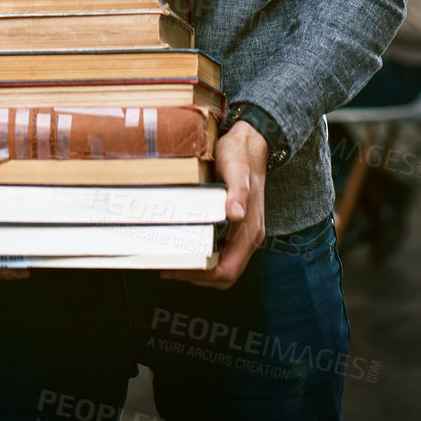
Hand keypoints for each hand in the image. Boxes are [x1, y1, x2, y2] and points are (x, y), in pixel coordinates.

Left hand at [160, 119, 266, 289]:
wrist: (251, 144)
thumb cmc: (241, 156)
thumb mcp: (236, 169)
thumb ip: (238, 192)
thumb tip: (236, 214)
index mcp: (250, 229)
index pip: (227, 270)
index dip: (202, 276)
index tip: (177, 268)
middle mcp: (249, 236)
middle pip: (224, 275)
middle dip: (197, 276)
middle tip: (169, 268)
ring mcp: (244, 232)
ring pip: (223, 265)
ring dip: (199, 269)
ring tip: (173, 260)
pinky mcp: (237, 226)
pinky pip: (221, 251)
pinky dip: (204, 255)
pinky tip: (187, 245)